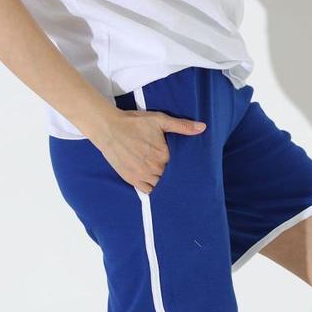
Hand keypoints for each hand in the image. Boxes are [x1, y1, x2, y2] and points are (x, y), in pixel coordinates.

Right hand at [90, 108, 206, 193]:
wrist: (109, 128)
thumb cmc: (134, 123)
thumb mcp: (159, 120)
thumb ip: (182, 126)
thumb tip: (202, 128)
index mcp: (163, 155)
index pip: (180, 166)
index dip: (182, 164)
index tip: (184, 162)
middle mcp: (154, 168)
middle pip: (170, 177)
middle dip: (173, 174)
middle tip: (175, 170)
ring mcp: (142, 175)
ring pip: (160, 185)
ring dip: (164, 182)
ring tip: (166, 177)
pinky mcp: (131, 179)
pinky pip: (147, 190)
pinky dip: (152, 188)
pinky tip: (155, 183)